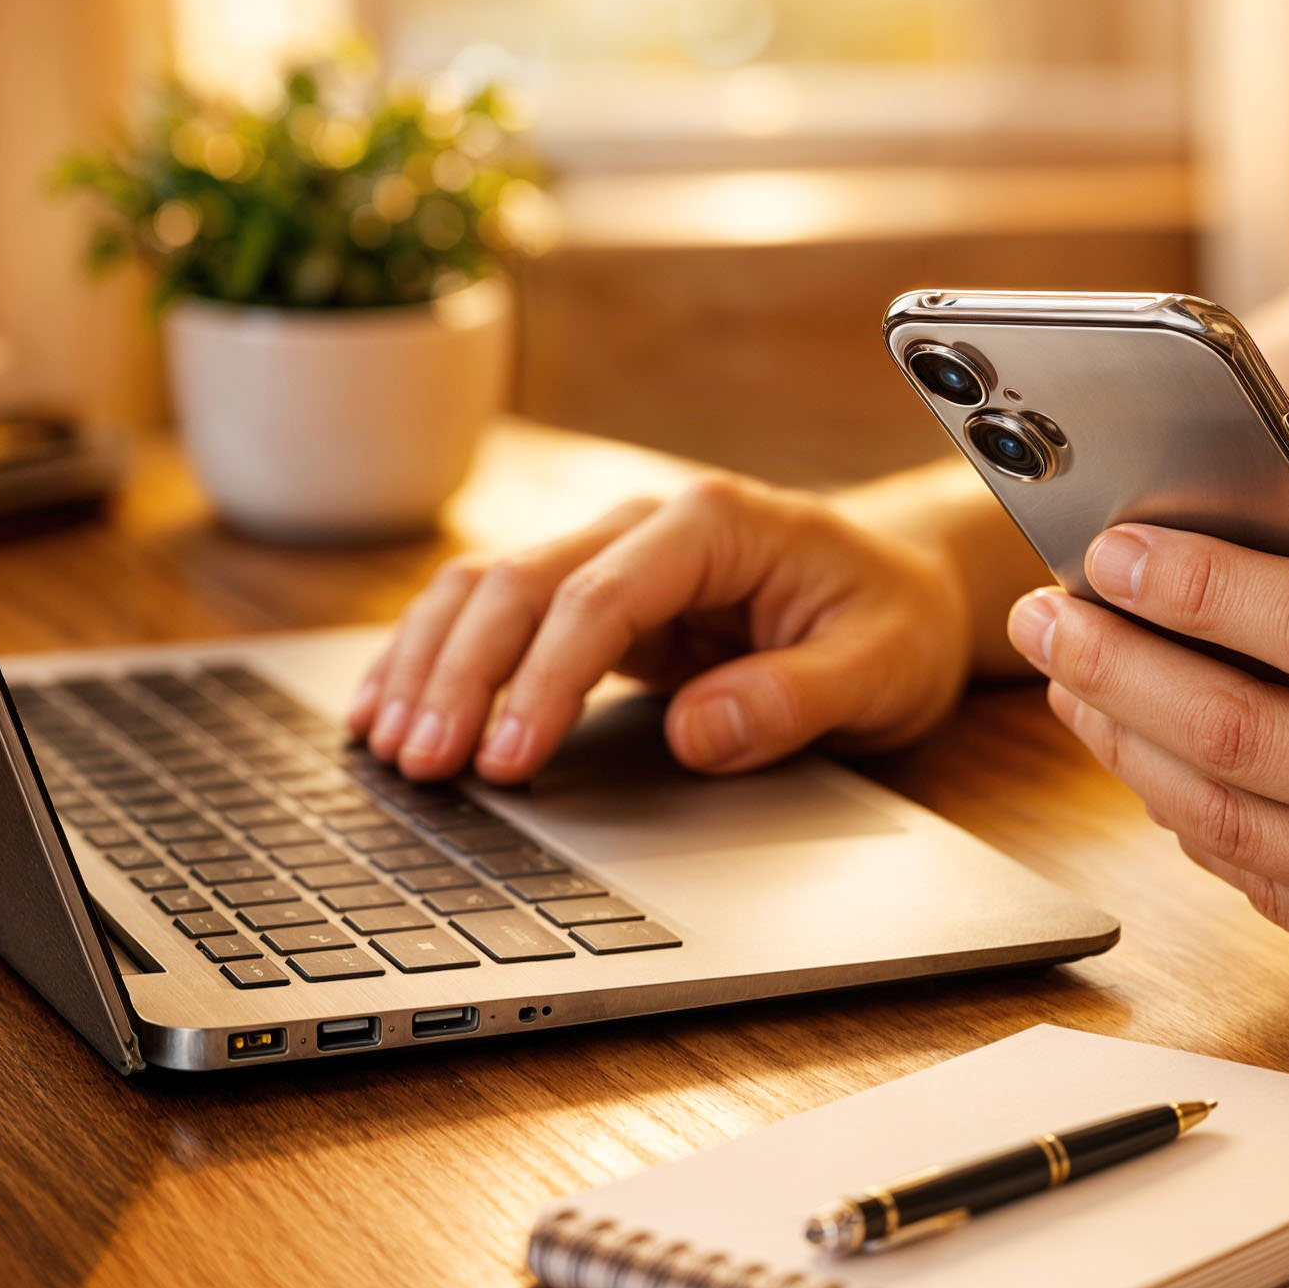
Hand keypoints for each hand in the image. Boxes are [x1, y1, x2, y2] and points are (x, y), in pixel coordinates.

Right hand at [352, 473, 971, 782]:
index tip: (508, 759)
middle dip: (461, 675)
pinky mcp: (591, 597)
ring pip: (486, 589)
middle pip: (521, 583)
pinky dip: (435, 658)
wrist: (901, 586)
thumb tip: (696, 731)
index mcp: (716, 525)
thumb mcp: (880, 669)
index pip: (601, 596)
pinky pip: (493, 616)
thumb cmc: (892, 622)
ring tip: (388, 745)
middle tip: (424, 764)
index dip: (543, 679)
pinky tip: (389, 707)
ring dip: (430, 664)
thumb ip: (795, 699)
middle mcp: (646, 524)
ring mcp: (609, 555)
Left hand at [1007, 477, 1288, 1040]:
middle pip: (1242, 738)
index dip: (1198, 588)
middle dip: (1115, 667)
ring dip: (1127, 747)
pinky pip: (1268, 893)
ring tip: (1071, 681)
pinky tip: (1149, 762)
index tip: (1112, 549)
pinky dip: (1190, 826)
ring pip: (1231, 826)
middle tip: (1042, 616)